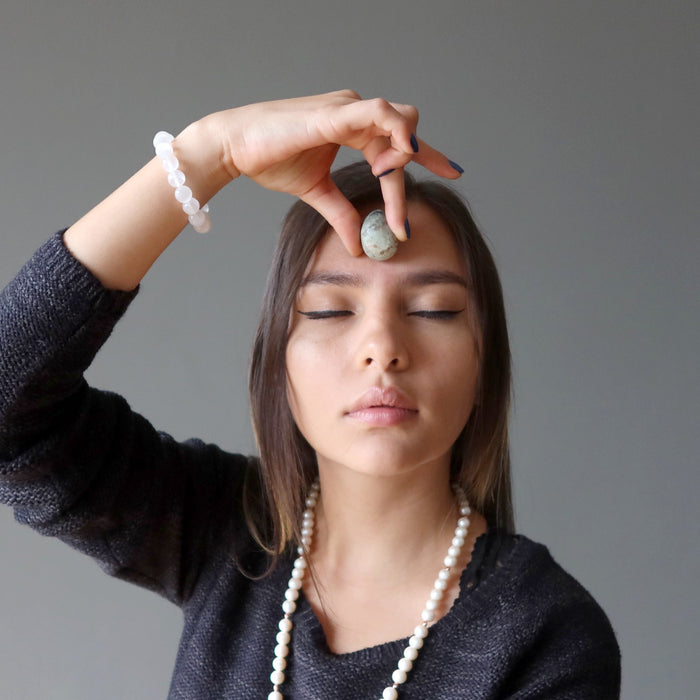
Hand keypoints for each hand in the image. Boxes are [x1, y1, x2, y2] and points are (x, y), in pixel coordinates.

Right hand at [202, 90, 460, 254]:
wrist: (236, 149)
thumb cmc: (271, 160)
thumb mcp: (317, 193)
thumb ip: (342, 214)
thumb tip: (359, 247)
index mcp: (353, 128)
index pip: (397, 143)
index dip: (427, 159)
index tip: (452, 174)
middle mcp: (355, 113)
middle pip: (405, 133)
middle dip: (429, 157)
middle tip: (446, 178)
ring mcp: (346, 109)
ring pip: (399, 119)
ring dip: (408, 151)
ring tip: (398, 180)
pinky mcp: (334, 113)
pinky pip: (377, 115)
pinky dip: (394, 133)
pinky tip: (401, 157)